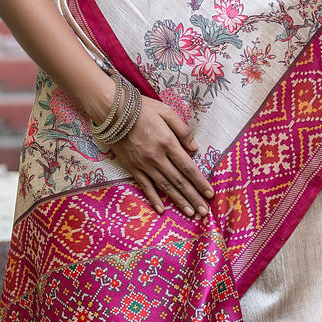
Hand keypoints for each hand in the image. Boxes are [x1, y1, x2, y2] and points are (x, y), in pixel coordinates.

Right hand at [111, 98, 214, 218]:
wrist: (112, 112)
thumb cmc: (142, 109)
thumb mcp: (167, 111)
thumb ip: (183, 130)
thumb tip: (195, 149)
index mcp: (168, 142)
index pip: (188, 167)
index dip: (200, 182)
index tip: (210, 194)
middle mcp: (157, 157)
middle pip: (179, 181)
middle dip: (193, 197)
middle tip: (203, 212)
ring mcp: (143, 164)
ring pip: (164, 187)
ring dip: (178, 201)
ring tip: (189, 213)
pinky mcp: (132, 168)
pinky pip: (145, 186)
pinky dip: (153, 199)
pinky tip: (161, 210)